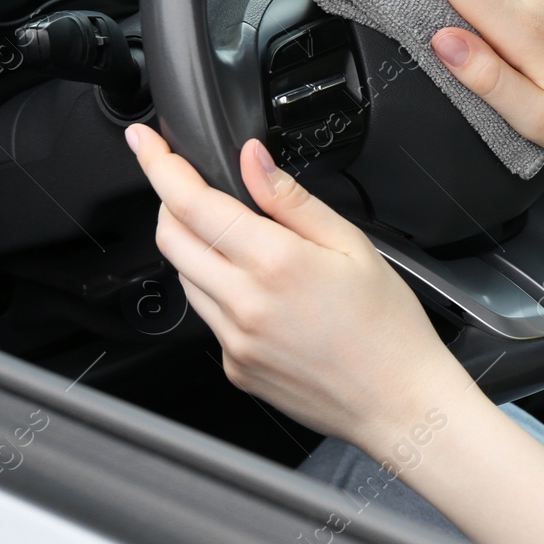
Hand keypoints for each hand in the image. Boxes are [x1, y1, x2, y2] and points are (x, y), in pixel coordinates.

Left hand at [125, 124, 471, 450]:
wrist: (398, 402)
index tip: (146, 142)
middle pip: (169, 238)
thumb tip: (252, 159)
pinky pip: (207, 318)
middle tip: (194, 187)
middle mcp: (244, 304)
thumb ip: (291, 199)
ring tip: (242, 245)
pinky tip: (259, 294)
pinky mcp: (235, 368)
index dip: (159, 165)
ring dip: (194, 248)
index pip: (191, 203)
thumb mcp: (351, 244)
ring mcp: (234, 341)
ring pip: (184, 277)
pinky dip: (218, 292)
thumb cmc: (387, 327)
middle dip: (170, 202)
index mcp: (274, 262)